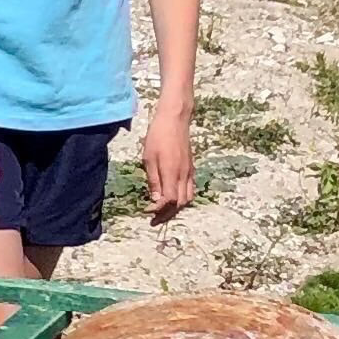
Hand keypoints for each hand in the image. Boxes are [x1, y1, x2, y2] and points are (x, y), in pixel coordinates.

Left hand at [142, 108, 194, 223]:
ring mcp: (190, 172)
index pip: (170, 201)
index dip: (159, 210)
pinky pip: (190, 189)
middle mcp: (184, 175)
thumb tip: (155, 200)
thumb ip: (153, 180)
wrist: (175, 120)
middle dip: (168, 214)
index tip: (147, 212)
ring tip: (163, 211)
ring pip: (188, 198)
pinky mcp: (191, 168)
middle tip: (155, 218)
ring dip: (177, 208)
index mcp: (172, 173)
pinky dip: (183, 198)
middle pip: (181, 203)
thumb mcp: (149, 158)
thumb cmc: (158, 136)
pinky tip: (173, 198)